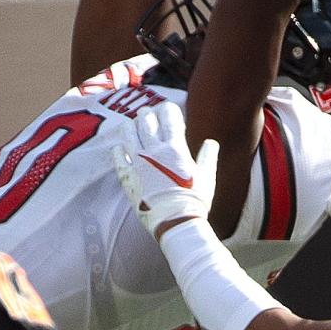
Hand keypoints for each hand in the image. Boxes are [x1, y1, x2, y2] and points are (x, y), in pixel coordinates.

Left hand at [113, 103, 217, 238]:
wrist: (176, 222)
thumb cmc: (195, 201)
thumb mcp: (207, 177)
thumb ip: (208, 156)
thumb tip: (212, 142)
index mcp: (176, 148)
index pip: (169, 119)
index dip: (168, 109)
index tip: (168, 107)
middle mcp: (154, 151)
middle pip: (146, 122)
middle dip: (147, 114)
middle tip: (147, 113)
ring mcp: (138, 163)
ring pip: (129, 135)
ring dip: (130, 126)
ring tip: (131, 123)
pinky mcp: (128, 178)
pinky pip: (118, 158)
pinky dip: (118, 150)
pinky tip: (119, 147)